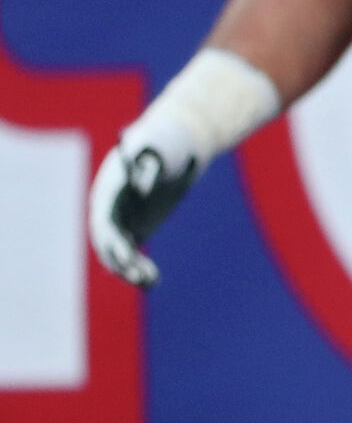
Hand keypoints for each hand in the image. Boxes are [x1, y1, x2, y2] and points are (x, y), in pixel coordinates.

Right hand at [88, 113, 204, 287]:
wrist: (177, 143)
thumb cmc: (165, 140)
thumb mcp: (157, 145)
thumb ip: (148, 164)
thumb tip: (140, 188)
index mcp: (108, 189)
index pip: (102, 220)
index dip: (111, 239)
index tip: (125, 254)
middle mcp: (109, 207)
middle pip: (107, 241)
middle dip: (121, 260)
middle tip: (139, 275)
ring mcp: (121, 219)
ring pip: (118, 252)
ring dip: (131, 269)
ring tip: (150, 281)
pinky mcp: (135, 227)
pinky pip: (131, 253)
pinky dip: (140, 267)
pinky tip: (152, 281)